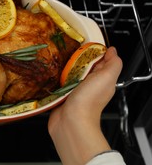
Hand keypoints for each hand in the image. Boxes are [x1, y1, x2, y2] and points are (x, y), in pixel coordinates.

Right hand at [48, 46, 122, 164]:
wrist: (71, 122)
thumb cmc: (89, 101)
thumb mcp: (107, 77)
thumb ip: (113, 63)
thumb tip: (113, 51)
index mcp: (102, 79)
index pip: (100, 60)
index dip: (94, 50)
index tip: (85, 42)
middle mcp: (89, 85)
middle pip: (83, 66)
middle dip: (76, 57)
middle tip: (67, 49)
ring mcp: (75, 91)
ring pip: (69, 74)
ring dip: (64, 67)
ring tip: (57, 58)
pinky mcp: (61, 96)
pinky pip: (58, 83)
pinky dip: (55, 77)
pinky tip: (51, 72)